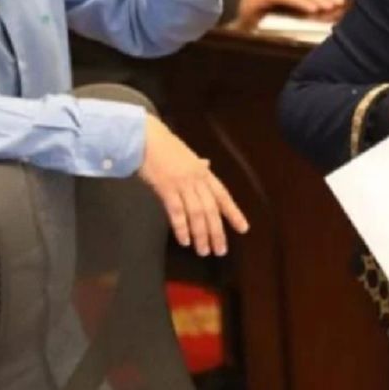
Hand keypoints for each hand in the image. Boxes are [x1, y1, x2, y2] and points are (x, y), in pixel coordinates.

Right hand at [138, 113, 247, 254]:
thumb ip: (198, 164)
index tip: (244, 229)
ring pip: (197, 213)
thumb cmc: (164, 146)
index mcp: (203, 172)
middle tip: (220, 251)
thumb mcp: (186, 154)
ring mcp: (182, 183)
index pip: (223, 196)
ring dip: (201, 234)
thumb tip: (207, 163)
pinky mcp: (166, 188)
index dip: (234, 213)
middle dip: (217, 231)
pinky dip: (182, 227)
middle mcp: (197, 179)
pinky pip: (177, 211)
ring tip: (203, 251)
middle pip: (211, 209)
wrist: (145, 138)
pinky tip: (185, 240)